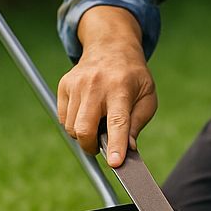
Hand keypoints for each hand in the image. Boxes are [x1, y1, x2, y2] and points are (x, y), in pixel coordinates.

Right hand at [56, 6, 155, 165]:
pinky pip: (63, 118)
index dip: (116, 145)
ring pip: (72, 127)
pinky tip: (87, 112)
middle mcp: (96, 85)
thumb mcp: (147, 97)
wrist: (111, 46)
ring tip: (98, 121)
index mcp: (121, 88)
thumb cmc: (133, 77)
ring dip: (83, 135)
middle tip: (100, 147)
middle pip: (85, 128)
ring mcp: (77, 84)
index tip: (115, 164)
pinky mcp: (64, 85)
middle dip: (91, 147)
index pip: (118, 122)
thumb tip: (128, 149)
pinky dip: (74, 124)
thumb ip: (137, 124)